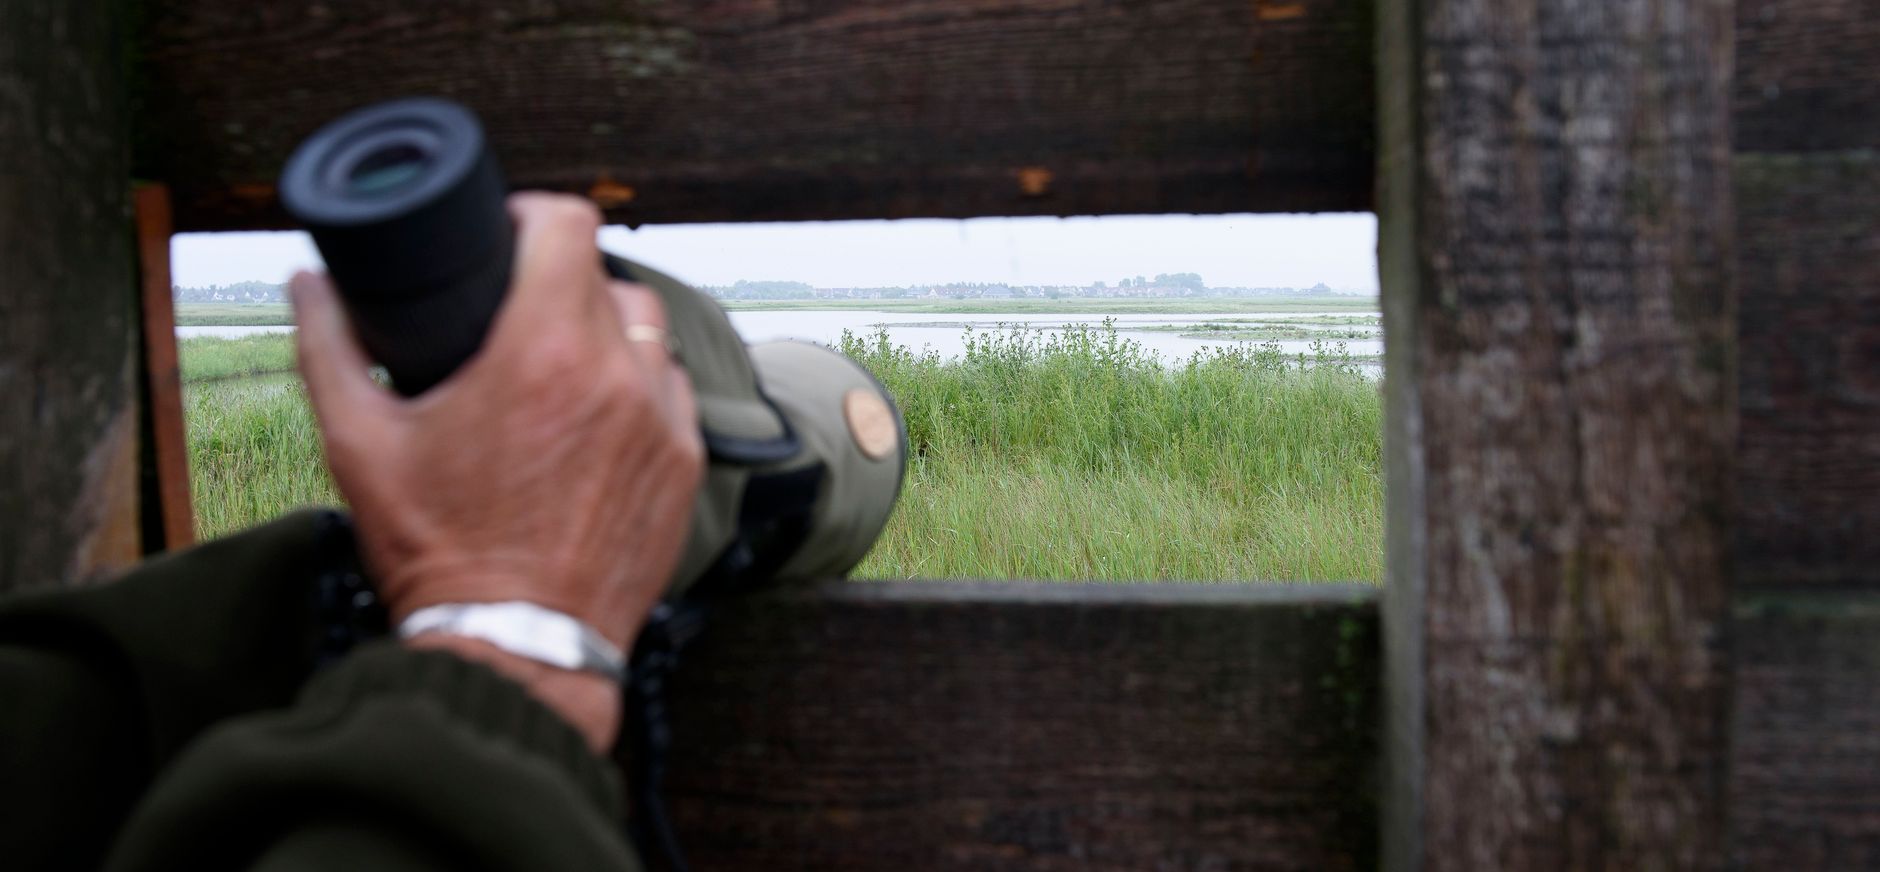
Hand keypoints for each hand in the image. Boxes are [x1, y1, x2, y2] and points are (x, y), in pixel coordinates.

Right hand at [291, 192, 702, 748]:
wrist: (515, 650)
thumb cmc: (436, 548)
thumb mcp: (358, 444)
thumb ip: (329, 348)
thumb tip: (307, 283)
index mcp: (544, 350)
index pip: (568, 224)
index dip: (534, 214)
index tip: (507, 233)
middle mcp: (618, 375)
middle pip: (606, 277)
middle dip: (561, 280)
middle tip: (518, 308)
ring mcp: (663, 422)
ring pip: (647, 334)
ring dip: (607, 332)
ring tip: (558, 364)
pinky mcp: (685, 467)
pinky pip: (671, 394)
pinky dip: (638, 390)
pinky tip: (595, 416)